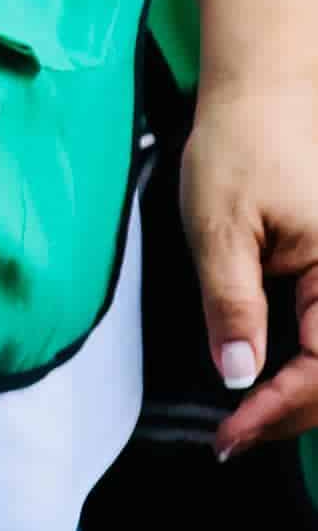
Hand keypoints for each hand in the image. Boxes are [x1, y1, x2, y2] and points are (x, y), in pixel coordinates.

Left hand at [181, 80, 317, 456]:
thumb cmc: (243, 144)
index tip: (229, 436)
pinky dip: (309, 369)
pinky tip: (270, 384)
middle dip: (290, 415)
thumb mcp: (221, 228)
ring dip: (302, 398)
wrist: (266, 92)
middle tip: (233, 439)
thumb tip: (237, 374)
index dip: (277, 411)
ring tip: (250, 421)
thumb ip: (232, 304)